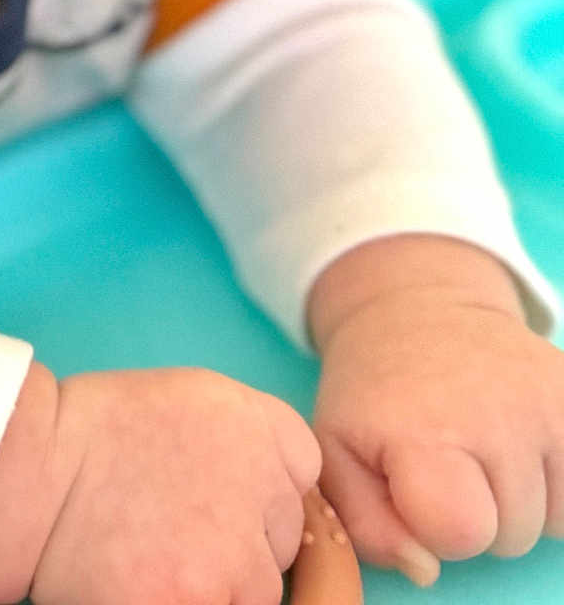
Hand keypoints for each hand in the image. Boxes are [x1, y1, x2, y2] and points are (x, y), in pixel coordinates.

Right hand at [30, 366, 320, 604]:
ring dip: (217, 582)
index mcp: (252, 417)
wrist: (25, 473)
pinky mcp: (203, 597)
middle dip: (238, 540)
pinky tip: (147, 578)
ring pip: (258, 588)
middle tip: (172, 526)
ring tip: (154, 555)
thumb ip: (241, 439)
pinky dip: (191, 598)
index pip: (300, 470)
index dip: (259, 491)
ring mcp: (235, 545)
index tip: (219, 495)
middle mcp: (258, 475)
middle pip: (281, 534)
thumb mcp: (184, 402)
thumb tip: (274, 489)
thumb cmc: (89, 437)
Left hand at [311, 244, 563, 583]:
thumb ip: (366, 526)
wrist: (418, 309)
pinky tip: (513, 445)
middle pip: (508, 535)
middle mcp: (496, 411)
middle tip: (449, 461)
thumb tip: (424, 569)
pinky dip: (549, 483)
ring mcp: (545, 402)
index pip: (459, 532)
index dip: (436, 528)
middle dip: (477, 517)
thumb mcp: (338, 452)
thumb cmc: (375, 395)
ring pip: (549, 520)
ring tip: (478, 449)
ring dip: (514, 501)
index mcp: (424, 428)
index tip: (417, 488)